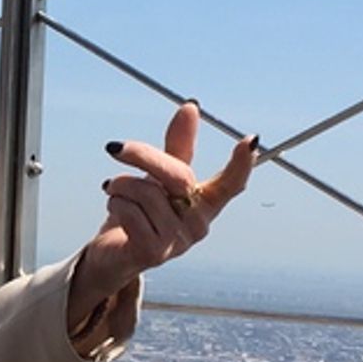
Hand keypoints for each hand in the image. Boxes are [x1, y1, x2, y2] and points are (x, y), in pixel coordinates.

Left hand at [69, 102, 256, 324]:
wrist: (111, 255)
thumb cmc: (138, 213)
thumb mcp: (158, 178)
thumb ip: (177, 147)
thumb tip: (191, 106)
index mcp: (206, 204)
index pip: (231, 184)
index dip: (241, 164)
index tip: (251, 141)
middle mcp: (198, 225)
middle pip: (178, 177)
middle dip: (142, 156)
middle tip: (115, 147)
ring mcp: (178, 242)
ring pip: (146, 191)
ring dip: (119, 185)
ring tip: (114, 192)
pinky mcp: (153, 253)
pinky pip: (129, 211)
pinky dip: (114, 202)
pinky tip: (114, 209)